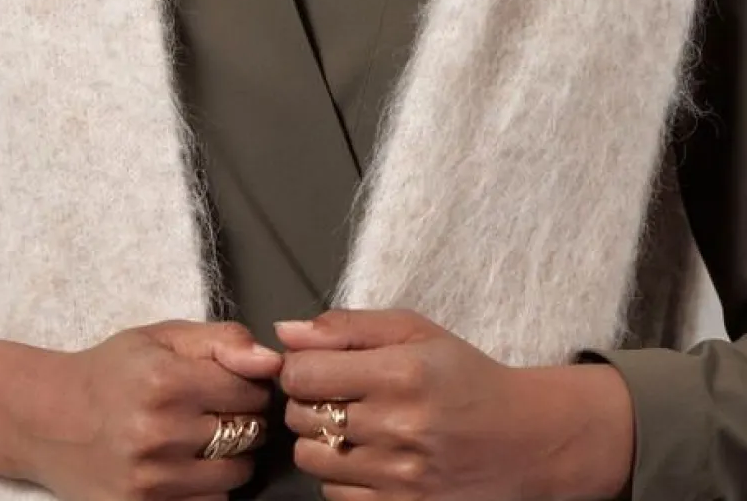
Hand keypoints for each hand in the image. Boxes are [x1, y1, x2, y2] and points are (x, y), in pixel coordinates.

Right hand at [20, 320, 282, 500]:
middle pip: (247, 434)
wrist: (48, 419)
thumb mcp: (162, 337)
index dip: (249, 385)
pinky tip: (186, 466)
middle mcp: (159, 433)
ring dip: (231, 458)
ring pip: (235, 476)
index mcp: (165, 380)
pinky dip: (208, 487)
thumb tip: (272, 361)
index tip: (232, 383)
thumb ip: (222, 340)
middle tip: (217, 411)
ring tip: (202, 439)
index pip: (250, 391)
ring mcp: (150, 480)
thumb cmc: (113, 372)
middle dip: (243, 420)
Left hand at [278, 309, 634, 500]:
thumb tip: (285, 331)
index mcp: (400, 374)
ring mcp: (400, 478)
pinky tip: (370, 458)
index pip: (303, 373)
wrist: (524, 440)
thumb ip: (346, 326)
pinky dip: (342, 477)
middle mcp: (398, 428)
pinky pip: (336, 496)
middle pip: (301, 417)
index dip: (300, 367)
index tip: (317, 366)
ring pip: (313, 460)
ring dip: (323, 441)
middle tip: (338, 394)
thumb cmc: (464, 376)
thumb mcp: (414, 331)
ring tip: (354, 426)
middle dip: (310, 402)